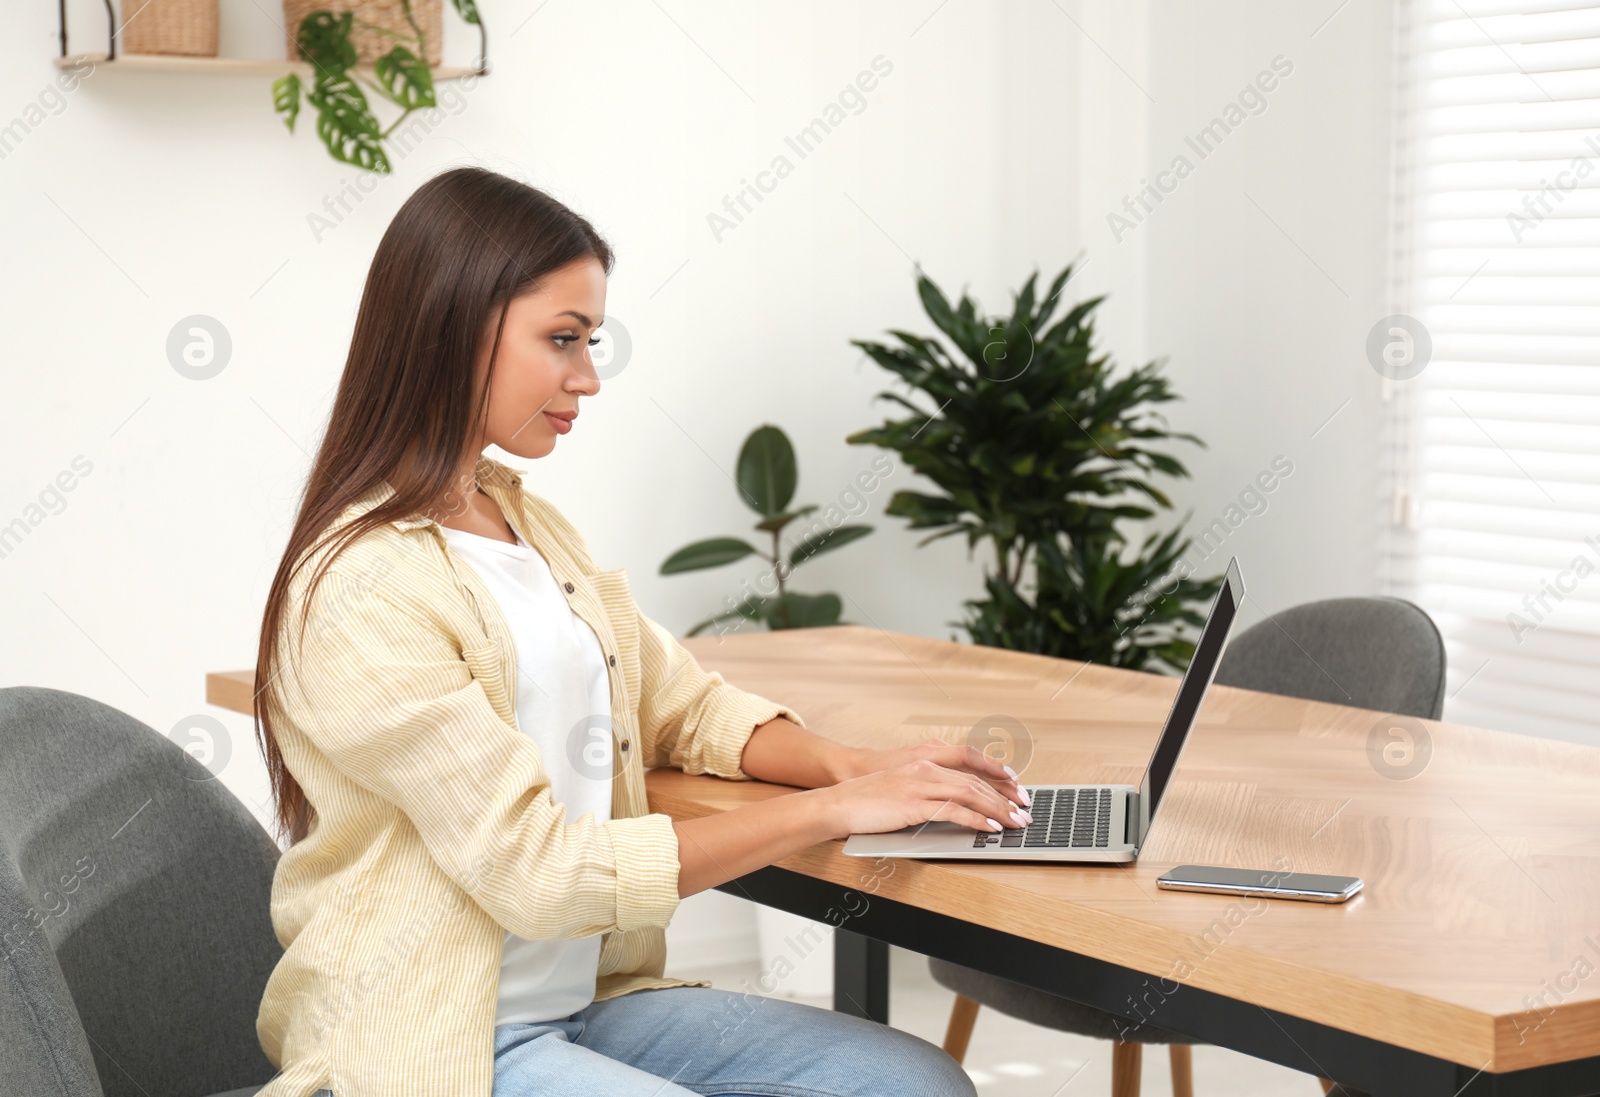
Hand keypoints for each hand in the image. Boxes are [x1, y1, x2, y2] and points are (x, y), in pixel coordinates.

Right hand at [813, 758, 1034, 838]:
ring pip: (970, 794)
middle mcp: (926, 768)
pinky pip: (954, 811)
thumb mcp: (903, 786)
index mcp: (925, 761)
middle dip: (1005, 797)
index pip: (971, 764)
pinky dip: (976, 820)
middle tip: (1025, 811)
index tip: (1017, 788)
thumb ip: (928, 789)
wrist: (840, 803)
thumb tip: (956, 804)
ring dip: (998, 810)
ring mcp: (920, 785)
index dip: (998, 775)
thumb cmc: (868, 799)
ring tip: (1015, 822)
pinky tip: (989, 828)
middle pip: (976, 780)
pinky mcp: (915, 804)